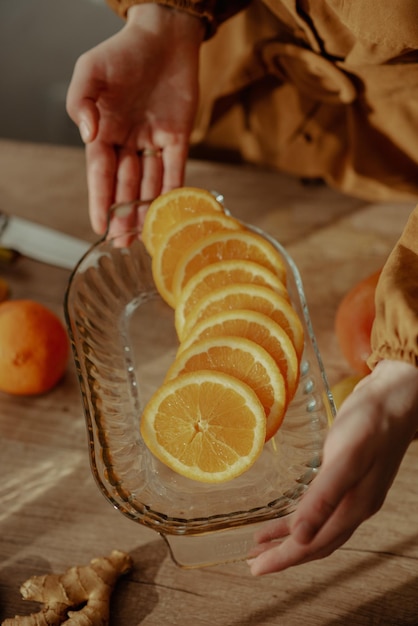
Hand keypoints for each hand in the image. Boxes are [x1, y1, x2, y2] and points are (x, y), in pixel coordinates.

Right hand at [66, 4, 203, 233]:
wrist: (163, 36)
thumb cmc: (122, 51)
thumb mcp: (90, 71)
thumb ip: (81, 103)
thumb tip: (89, 136)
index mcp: (104, 131)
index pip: (100, 173)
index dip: (100, 200)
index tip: (99, 226)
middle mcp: (128, 142)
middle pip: (125, 185)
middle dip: (123, 214)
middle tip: (122, 243)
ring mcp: (154, 142)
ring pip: (149, 183)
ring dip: (146, 210)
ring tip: (143, 236)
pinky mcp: (178, 138)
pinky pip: (176, 169)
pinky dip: (174, 190)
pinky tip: (170, 212)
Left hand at [249, 359, 417, 574]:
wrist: (396, 398)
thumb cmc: (372, 422)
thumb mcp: (347, 456)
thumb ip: (325, 495)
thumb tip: (300, 536)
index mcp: (355, 506)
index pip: (314, 544)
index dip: (285, 558)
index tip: (258, 568)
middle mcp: (355, 506)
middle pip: (315, 542)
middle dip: (284, 554)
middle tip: (254, 563)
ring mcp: (354, 493)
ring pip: (318, 528)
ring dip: (290, 538)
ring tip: (263, 544)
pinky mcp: (348, 478)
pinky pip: (321, 509)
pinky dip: (302, 517)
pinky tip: (289, 516)